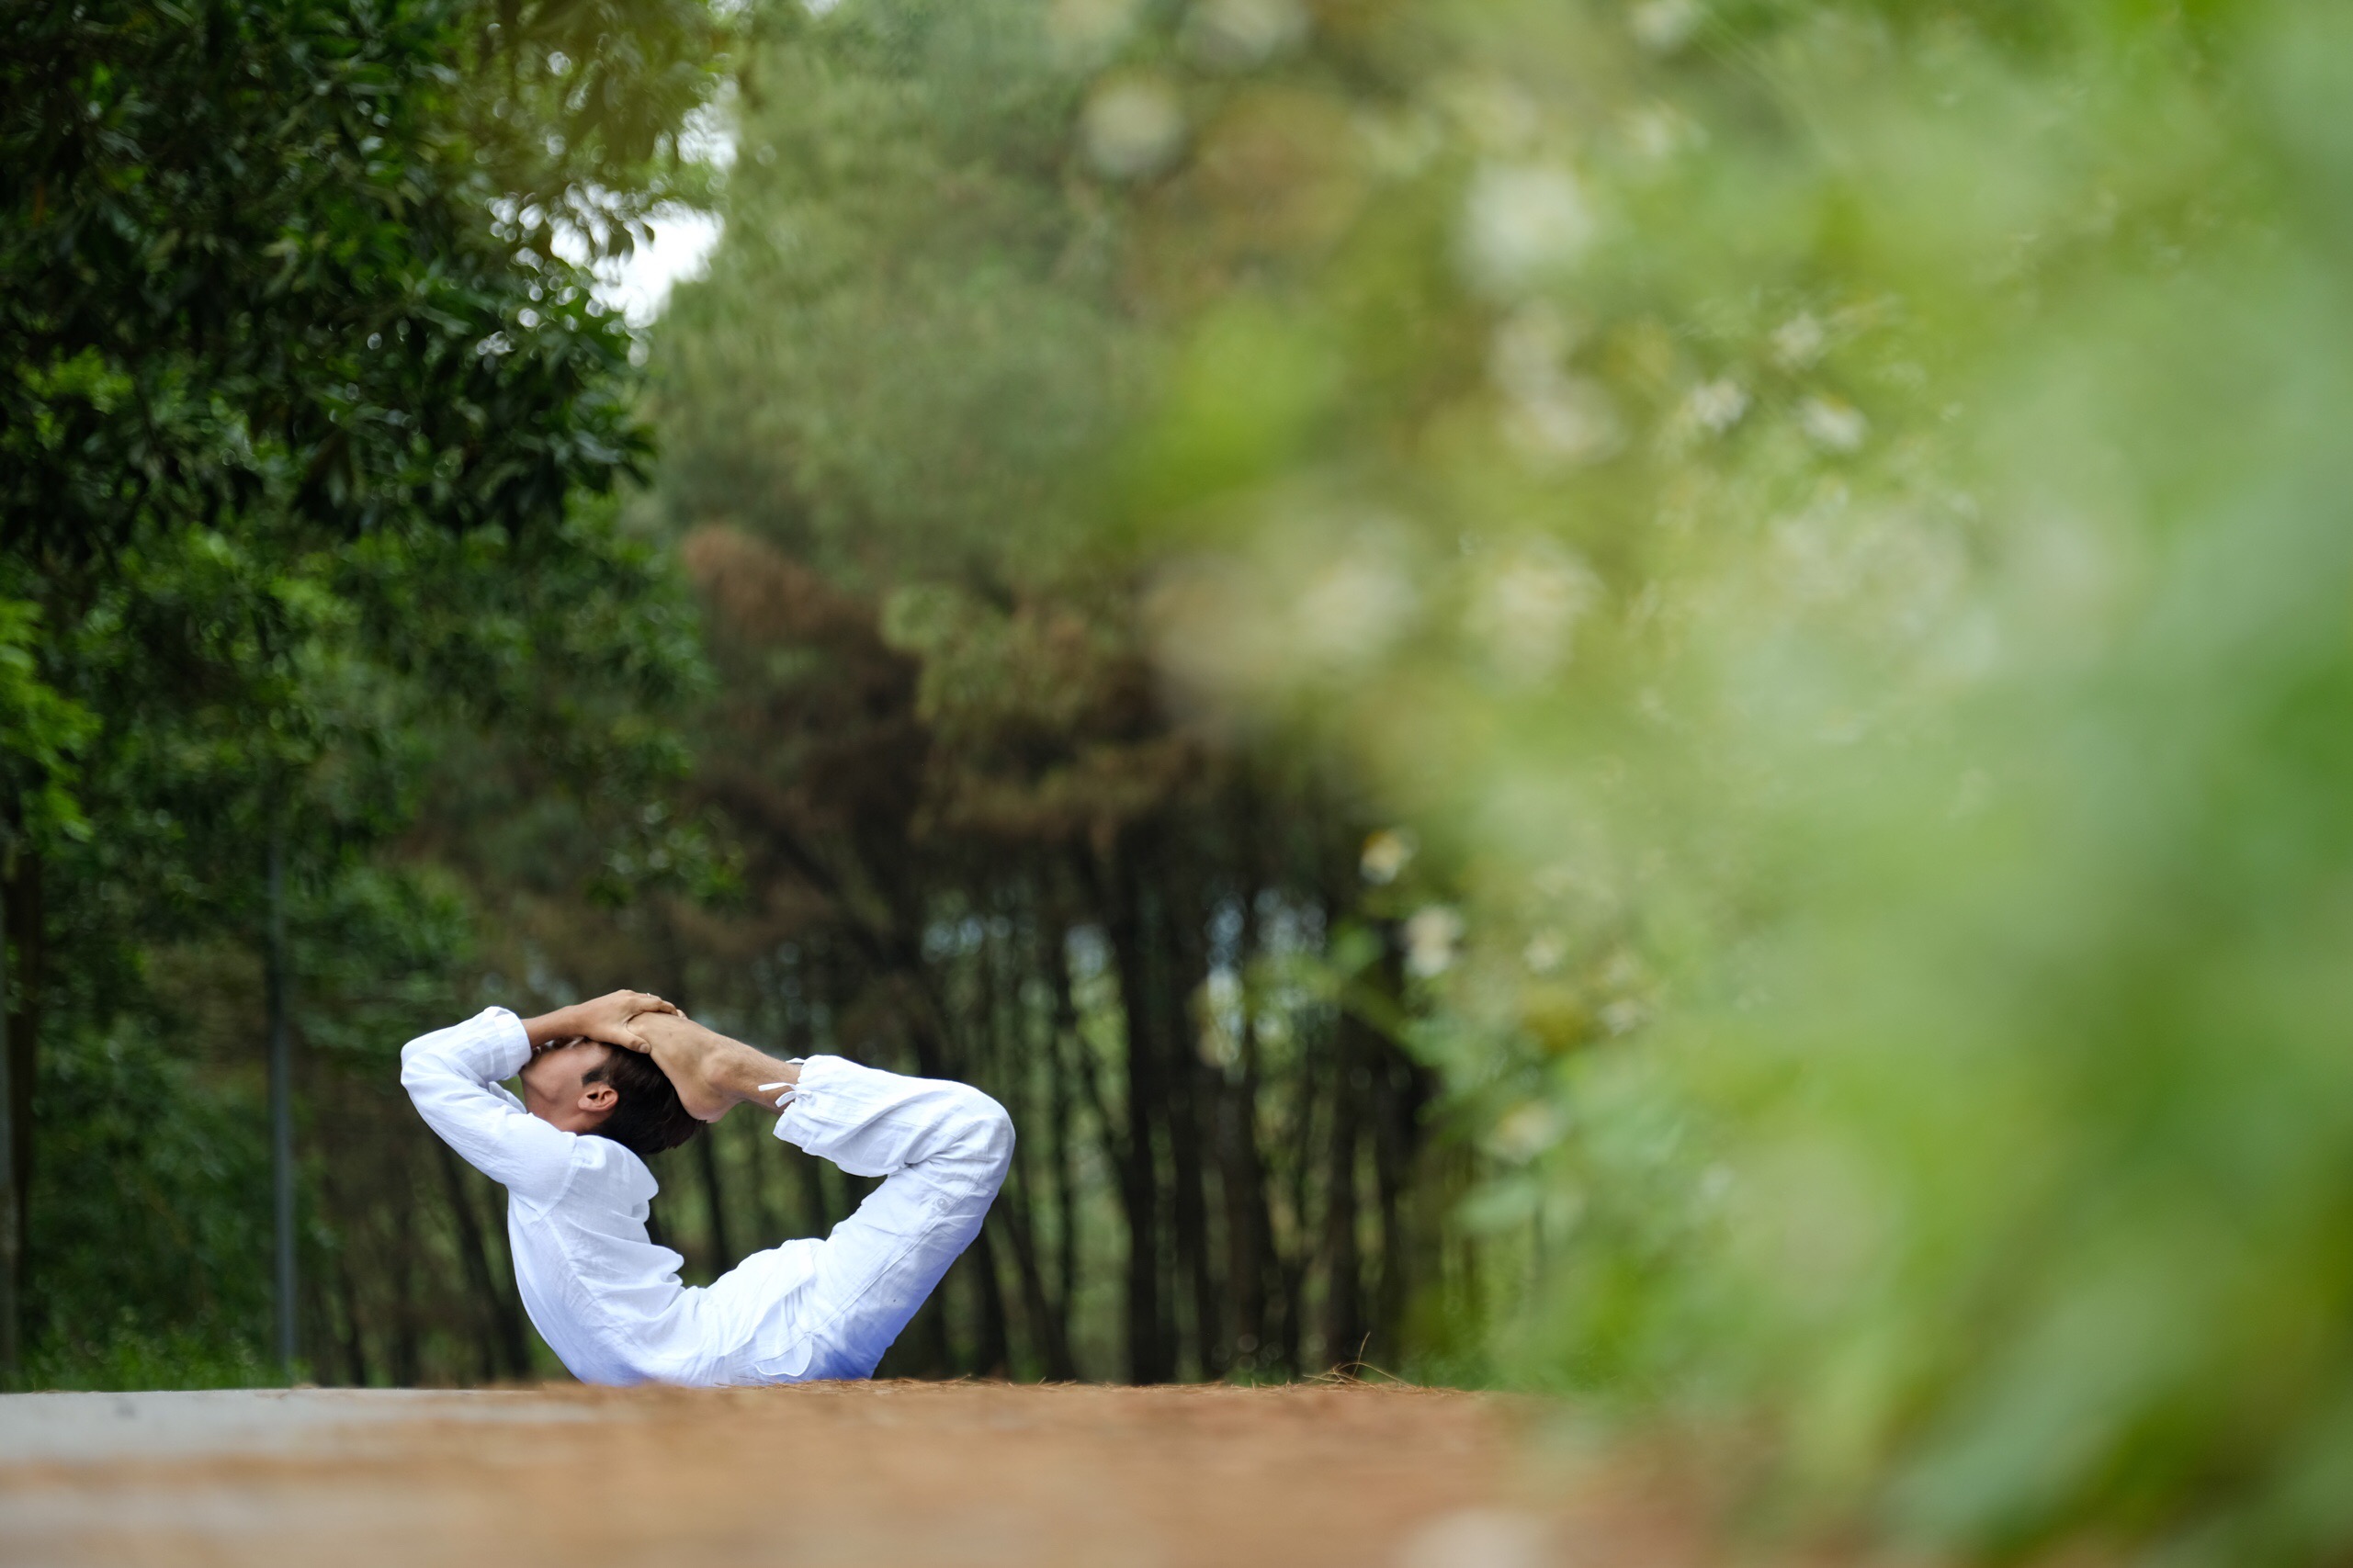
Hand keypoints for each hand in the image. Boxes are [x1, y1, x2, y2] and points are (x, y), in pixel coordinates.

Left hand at [523, 990, 678, 1053]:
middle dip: (665, 1008)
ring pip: (645, 998)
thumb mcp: (616, 1037)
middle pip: (654, 999)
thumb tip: (649, 1049)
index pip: (659, 1003)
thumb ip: (633, 1042)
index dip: (671, 1010)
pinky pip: (637, 998)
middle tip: (675, 1018)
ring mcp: (623, 994)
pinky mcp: (617, 995)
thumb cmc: (597, 1028)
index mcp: (633, 1003)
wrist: (577, 1017)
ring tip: (662, 1017)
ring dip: (654, 1006)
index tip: (681, 1017)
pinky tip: (643, 1015)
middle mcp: (630, 995)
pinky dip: (644, 1005)